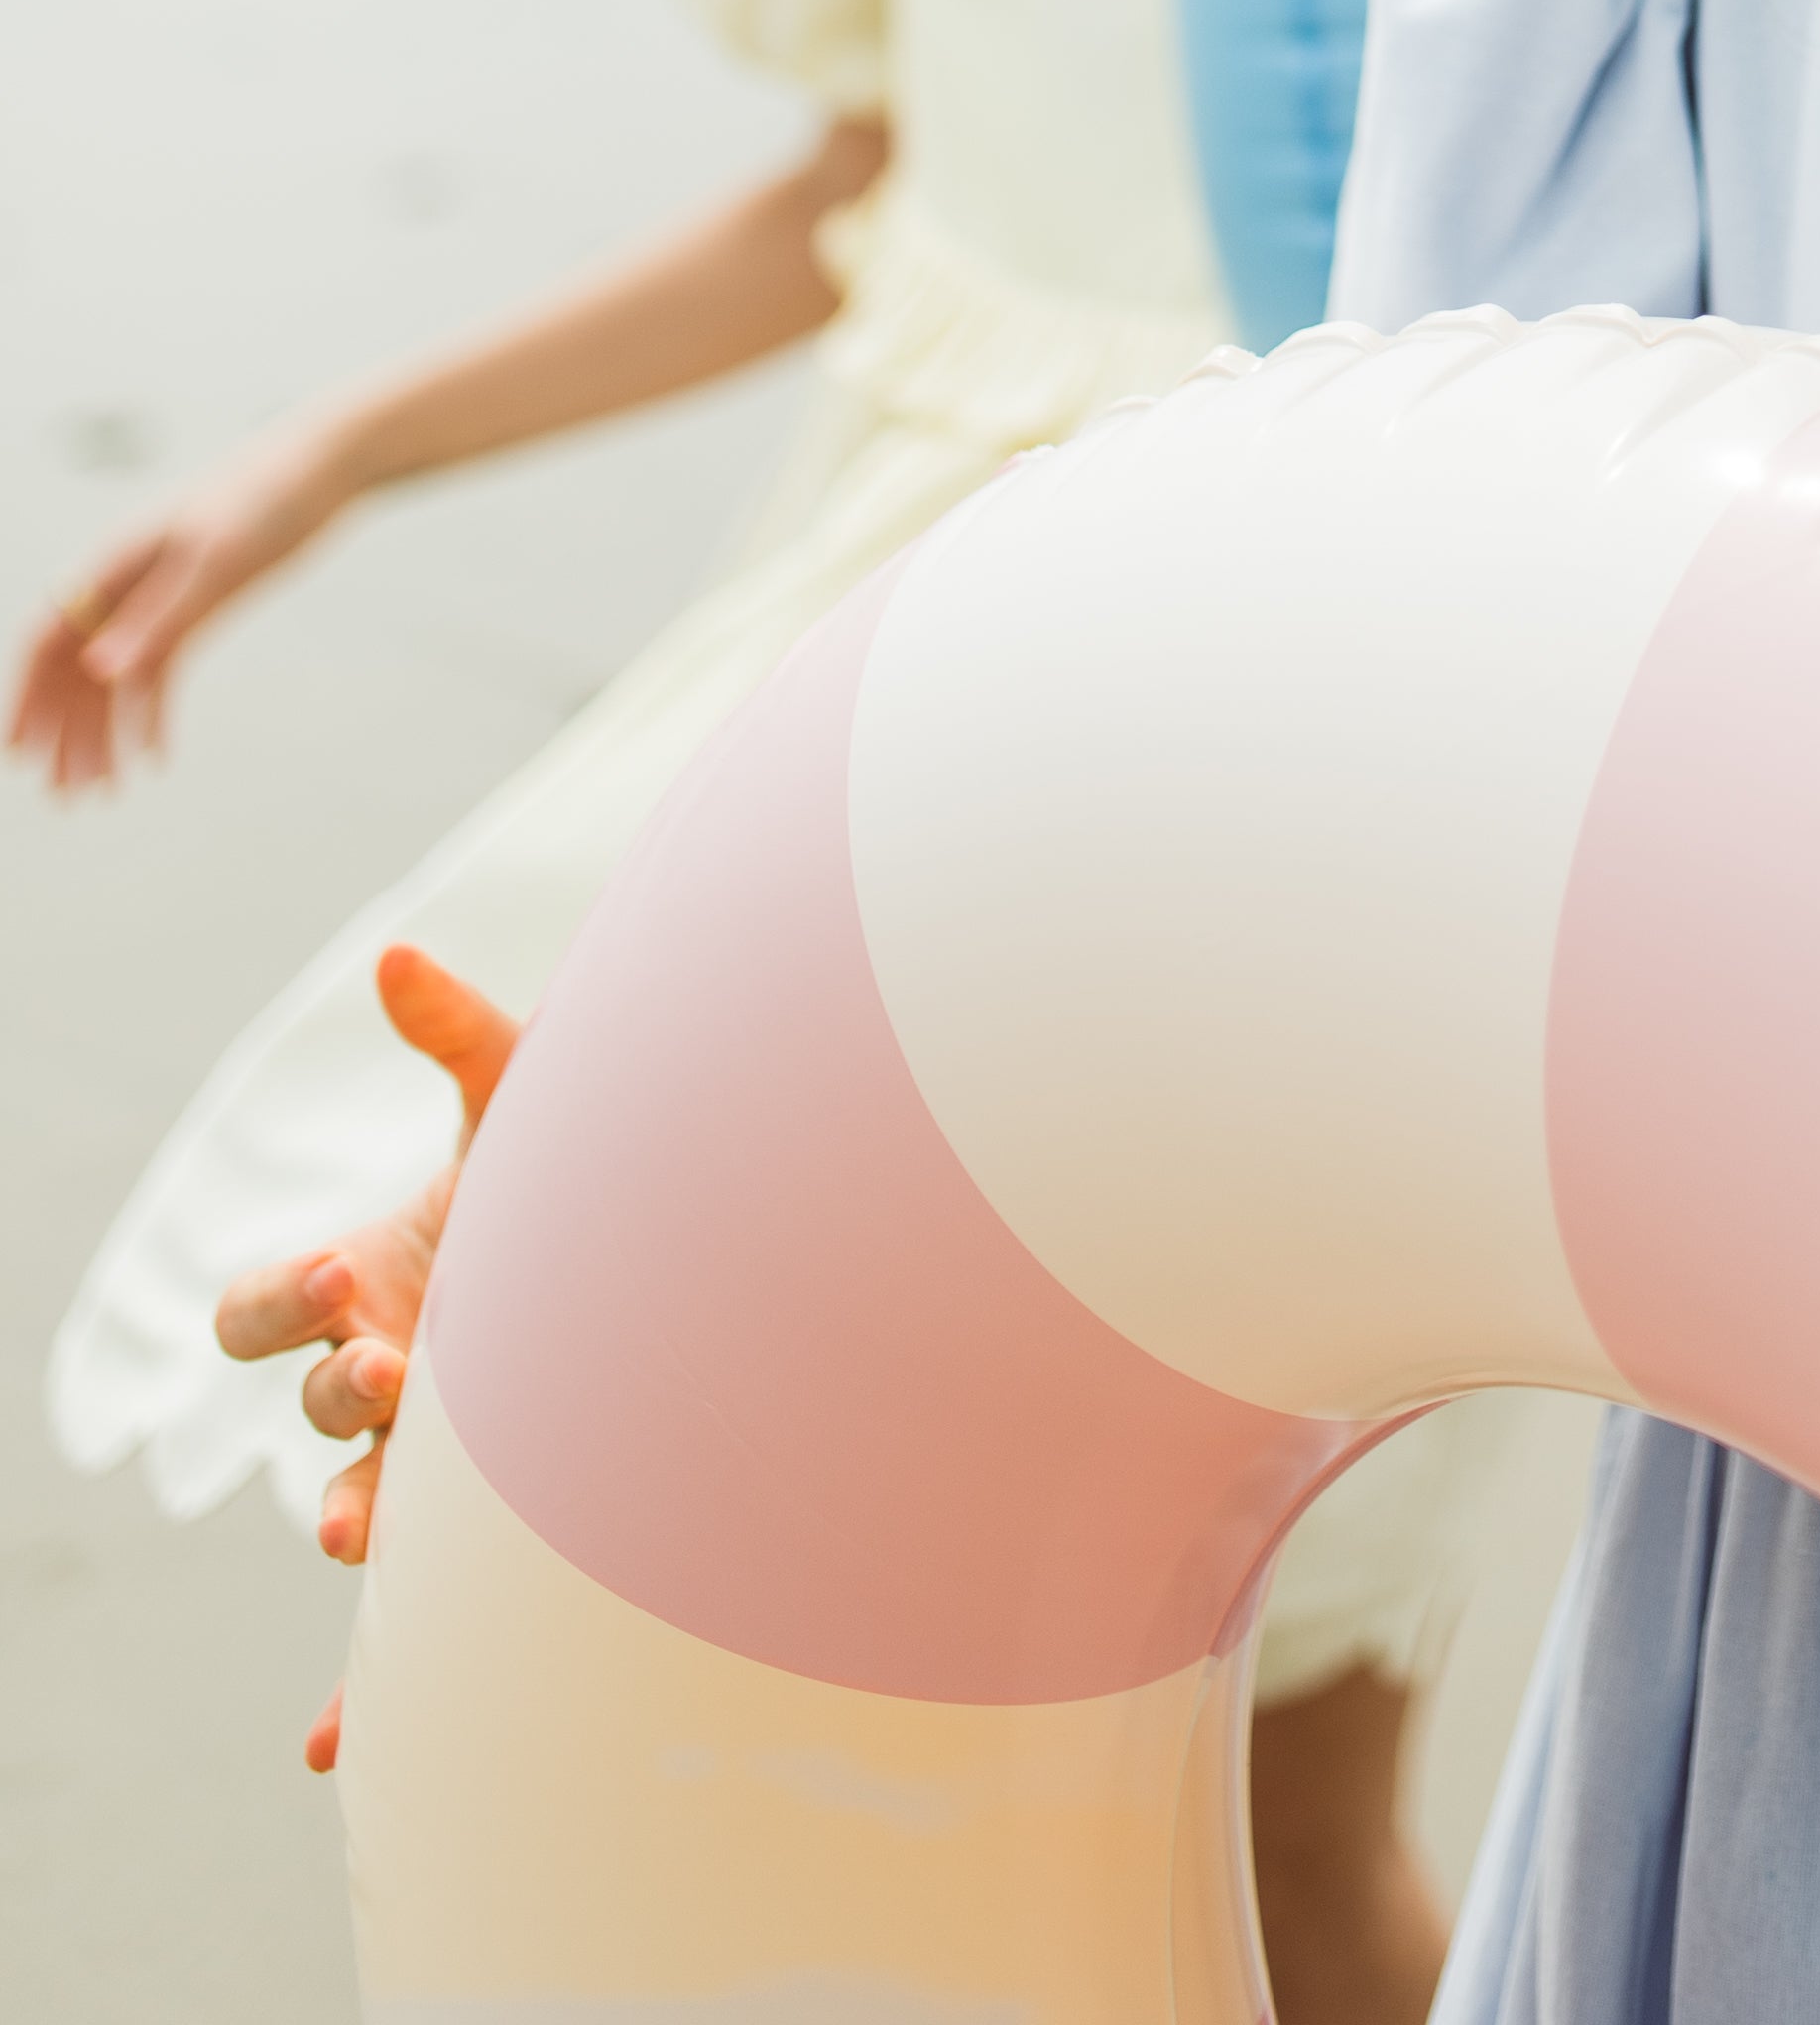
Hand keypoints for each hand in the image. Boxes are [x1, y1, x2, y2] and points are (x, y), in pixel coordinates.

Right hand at [11, 420, 353, 790]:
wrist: (326, 464)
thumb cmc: (264, 495)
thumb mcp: (214, 559)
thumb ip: (158, 617)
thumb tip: (100, 671)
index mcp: (115, 563)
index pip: (50, 638)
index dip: (28, 695)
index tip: (17, 752)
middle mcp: (128, 583)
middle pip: (78, 667)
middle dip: (65, 732)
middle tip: (64, 797)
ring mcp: (161, 596)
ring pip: (117, 675)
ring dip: (105, 733)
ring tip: (103, 791)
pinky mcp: (199, 605)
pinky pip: (160, 668)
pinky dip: (152, 712)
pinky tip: (154, 755)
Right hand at [210, 944, 519, 1766]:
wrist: (665, 1251)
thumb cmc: (579, 1166)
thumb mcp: (524, 1098)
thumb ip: (458, 1031)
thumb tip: (393, 955)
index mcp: (362, 1283)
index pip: (261, 1312)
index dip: (279, 1298)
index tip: (334, 1267)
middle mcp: (379, 1374)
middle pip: (315, 1400)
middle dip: (339, 1386)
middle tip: (394, 1368)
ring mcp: (422, 1457)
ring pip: (351, 1503)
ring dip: (348, 1519)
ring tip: (363, 1530)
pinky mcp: (474, 1522)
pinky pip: (396, 1624)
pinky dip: (355, 1689)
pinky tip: (330, 1756)